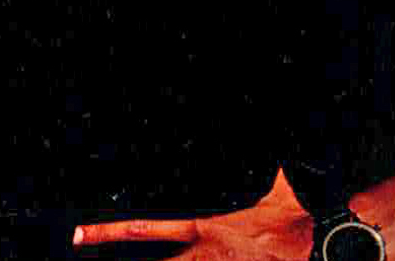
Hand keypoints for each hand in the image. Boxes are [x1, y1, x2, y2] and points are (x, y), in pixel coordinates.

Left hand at [74, 172, 314, 260]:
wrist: (322, 245)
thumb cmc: (293, 217)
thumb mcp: (266, 187)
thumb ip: (257, 172)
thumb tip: (262, 151)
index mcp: (203, 229)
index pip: (144, 230)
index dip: (107, 233)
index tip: (79, 236)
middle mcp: (203, 257)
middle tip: (87, 254)